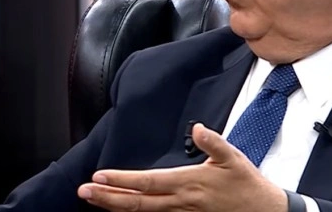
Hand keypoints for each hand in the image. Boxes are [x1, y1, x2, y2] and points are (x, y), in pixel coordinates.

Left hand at [77, 123, 288, 210]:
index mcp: (189, 183)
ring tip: (94, 201)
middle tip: (83, 192)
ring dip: (116, 207)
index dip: (122, 181)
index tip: (99, 177)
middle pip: (137, 203)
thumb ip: (213, 143)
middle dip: (108, 198)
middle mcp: (181, 202)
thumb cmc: (247, 185)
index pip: (148, 183)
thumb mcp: (234, 158)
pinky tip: (121, 210)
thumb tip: (198, 129)